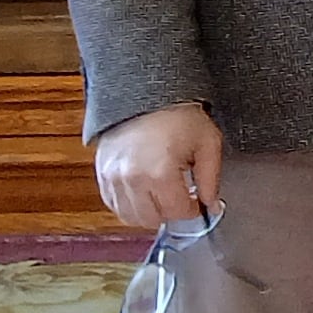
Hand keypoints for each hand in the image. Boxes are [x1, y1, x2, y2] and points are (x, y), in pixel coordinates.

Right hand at [96, 103, 222, 231]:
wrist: (145, 92)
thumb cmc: (178, 115)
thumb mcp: (208, 142)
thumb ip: (211, 178)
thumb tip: (211, 205)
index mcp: (159, 174)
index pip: (178, 212)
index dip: (193, 209)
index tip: (197, 200)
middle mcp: (131, 180)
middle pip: (152, 219)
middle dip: (170, 211)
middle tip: (180, 195)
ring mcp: (112, 178)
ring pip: (130, 217)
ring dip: (149, 212)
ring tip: (162, 193)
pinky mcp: (101, 174)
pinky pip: (113, 204)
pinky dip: (129, 205)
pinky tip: (144, 191)